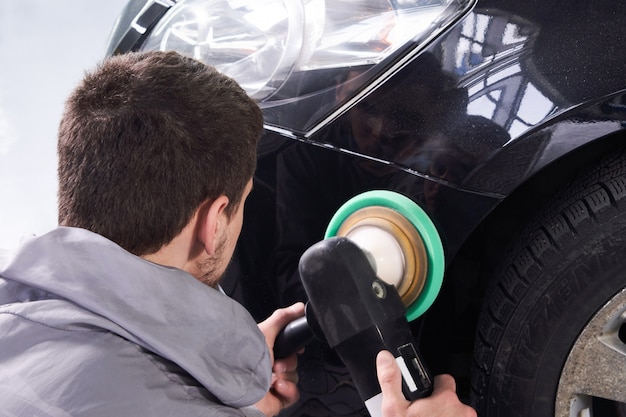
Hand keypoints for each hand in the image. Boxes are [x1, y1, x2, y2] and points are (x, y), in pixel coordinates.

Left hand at [254, 302, 304, 416]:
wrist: (240, 390)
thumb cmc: (244, 361)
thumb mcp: (264, 333)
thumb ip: (281, 318)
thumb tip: (299, 306)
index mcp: (262, 351)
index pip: (285, 347)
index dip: (293, 346)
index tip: (297, 346)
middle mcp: (266, 367)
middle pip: (292, 361)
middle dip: (288, 361)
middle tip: (276, 363)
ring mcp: (271, 383)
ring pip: (294, 376)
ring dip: (287, 375)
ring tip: (273, 376)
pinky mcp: (276, 399)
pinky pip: (293, 394)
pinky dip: (289, 390)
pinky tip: (277, 387)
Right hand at [376, 350, 476, 416]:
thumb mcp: (393, 410)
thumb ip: (390, 381)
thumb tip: (386, 358)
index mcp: (446, 398)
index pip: (445, 380)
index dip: (433, 386)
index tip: (425, 394)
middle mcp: (463, 411)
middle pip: (451, 399)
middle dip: (439, 405)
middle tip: (423, 415)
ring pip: (456, 415)